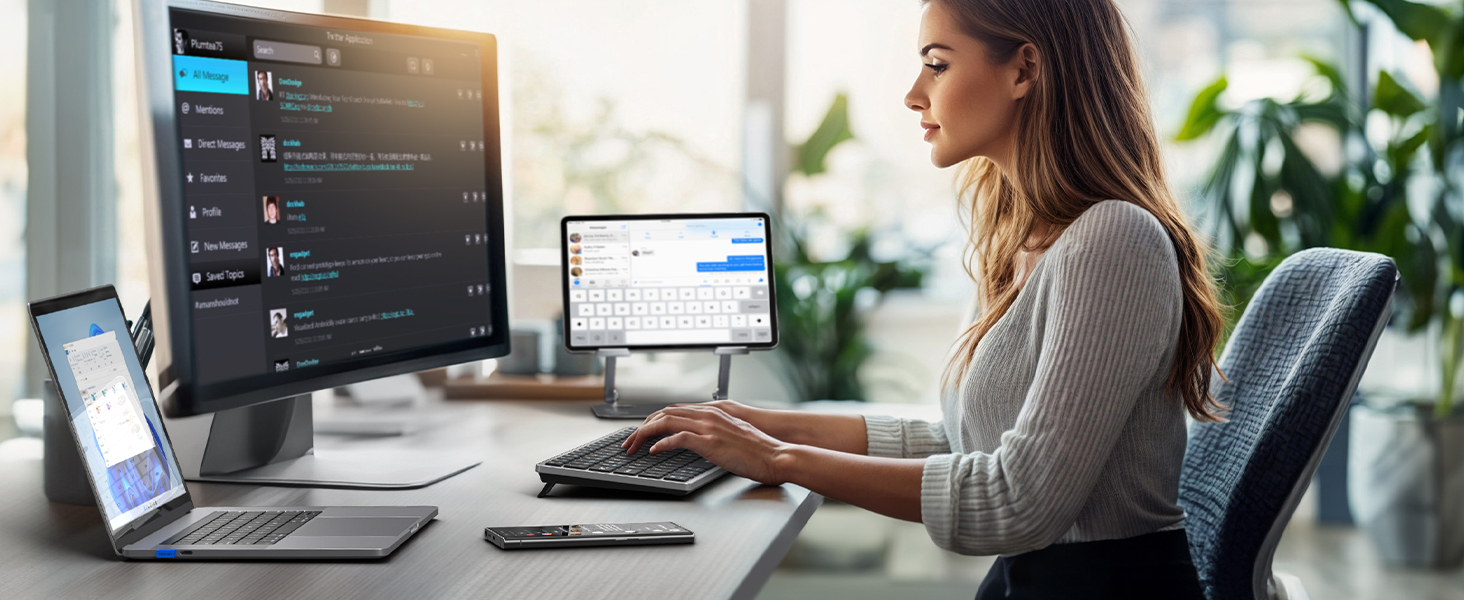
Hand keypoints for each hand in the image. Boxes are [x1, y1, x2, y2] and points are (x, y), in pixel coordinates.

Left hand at [621, 404, 792, 485]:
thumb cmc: (759, 449)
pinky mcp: (709, 441)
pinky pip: (678, 438)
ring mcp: (708, 427)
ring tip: (633, 447)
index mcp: (713, 412)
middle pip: (664, 413)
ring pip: (666, 422)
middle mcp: (708, 415)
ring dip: (645, 434)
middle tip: (629, 442)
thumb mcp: (733, 435)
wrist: (776, 455)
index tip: (642, 433)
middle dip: (642, 427)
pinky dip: (661, 444)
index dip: (654, 420)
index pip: (674, 410)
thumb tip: (701, 441)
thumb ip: (716, 433)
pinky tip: (653, 452)